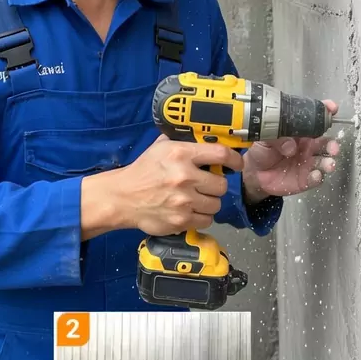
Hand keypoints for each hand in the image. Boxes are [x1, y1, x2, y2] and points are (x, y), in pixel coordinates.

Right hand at [121, 134, 243, 234]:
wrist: (123, 197)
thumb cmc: (143, 171)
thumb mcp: (160, 147)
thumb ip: (183, 143)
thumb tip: (205, 139)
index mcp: (181, 154)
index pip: (221, 154)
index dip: (234, 160)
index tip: (237, 164)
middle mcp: (185, 176)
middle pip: (221, 184)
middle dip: (216, 185)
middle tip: (206, 185)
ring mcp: (184, 200)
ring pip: (216, 204)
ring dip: (209, 202)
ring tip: (197, 198)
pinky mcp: (181, 220)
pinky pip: (206, 220)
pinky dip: (201, 216)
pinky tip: (191, 210)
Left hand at [242, 100, 340, 202]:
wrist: (254, 171)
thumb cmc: (262, 150)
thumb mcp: (265, 137)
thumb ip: (277, 138)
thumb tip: (290, 146)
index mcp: (300, 132)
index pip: (315, 120)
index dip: (326, 113)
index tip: (332, 109)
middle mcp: (308, 146)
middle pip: (326, 143)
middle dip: (332, 144)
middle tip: (333, 147)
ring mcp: (308, 163)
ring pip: (324, 161)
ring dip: (329, 162)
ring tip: (329, 164)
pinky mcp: (305, 179)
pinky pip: (315, 178)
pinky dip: (318, 177)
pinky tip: (316, 175)